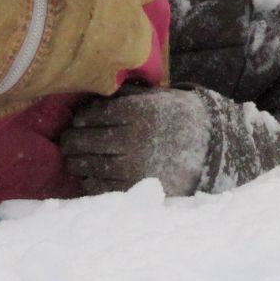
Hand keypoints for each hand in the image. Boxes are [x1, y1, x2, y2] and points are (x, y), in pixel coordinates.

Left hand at [60, 87, 210, 196]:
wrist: (213, 148)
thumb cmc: (180, 117)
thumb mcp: (158, 96)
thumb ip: (128, 94)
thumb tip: (95, 91)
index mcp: (137, 112)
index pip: (94, 115)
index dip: (81, 119)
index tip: (78, 122)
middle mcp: (132, 139)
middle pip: (86, 140)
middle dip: (71, 141)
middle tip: (67, 142)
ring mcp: (133, 167)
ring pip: (90, 164)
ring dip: (76, 161)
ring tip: (74, 159)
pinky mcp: (136, 189)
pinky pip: (102, 187)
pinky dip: (90, 182)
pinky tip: (88, 176)